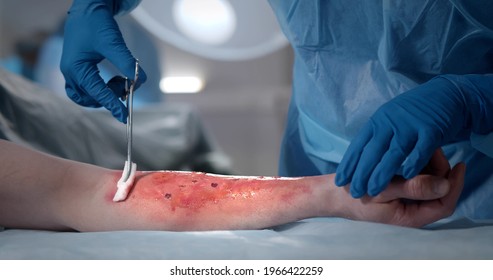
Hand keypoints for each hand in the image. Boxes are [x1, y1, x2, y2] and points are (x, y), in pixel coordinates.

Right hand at [60, 0, 146, 122]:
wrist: (88, 9)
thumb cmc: (97, 24)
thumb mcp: (113, 43)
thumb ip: (127, 63)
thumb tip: (140, 81)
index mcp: (76, 67)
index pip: (97, 93)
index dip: (113, 105)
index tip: (125, 117)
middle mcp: (70, 73)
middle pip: (91, 98)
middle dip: (111, 96)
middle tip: (128, 85)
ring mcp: (72, 72)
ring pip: (87, 97)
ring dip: (105, 95)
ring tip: (121, 81)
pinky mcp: (78, 70)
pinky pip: (86, 90)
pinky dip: (100, 91)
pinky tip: (114, 81)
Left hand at [335, 74, 492, 197]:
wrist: (446, 94)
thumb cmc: (414, 113)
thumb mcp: (390, 120)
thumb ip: (377, 136)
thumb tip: (359, 156)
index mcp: (378, 121)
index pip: (359, 146)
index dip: (349, 164)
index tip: (340, 181)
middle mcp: (390, 123)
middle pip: (372, 152)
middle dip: (361, 174)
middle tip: (354, 192)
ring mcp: (410, 125)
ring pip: (393, 153)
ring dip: (382, 173)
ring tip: (373, 190)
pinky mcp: (431, 129)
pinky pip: (421, 149)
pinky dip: (413, 163)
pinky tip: (407, 177)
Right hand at [336, 149, 465, 227]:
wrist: (332, 193)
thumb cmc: (353, 196)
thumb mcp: (382, 192)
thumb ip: (412, 188)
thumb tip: (444, 184)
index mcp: (411, 216)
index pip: (444, 204)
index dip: (454, 185)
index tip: (459, 164)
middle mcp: (413, 208)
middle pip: (439, 190)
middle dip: (440, 169)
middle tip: (432, 146)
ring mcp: (407, 198)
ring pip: (429, 179)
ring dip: (427, 162)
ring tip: (418, 144)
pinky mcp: (401, 187)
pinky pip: (417, 174)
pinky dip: (416, 161)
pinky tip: (409, 148)